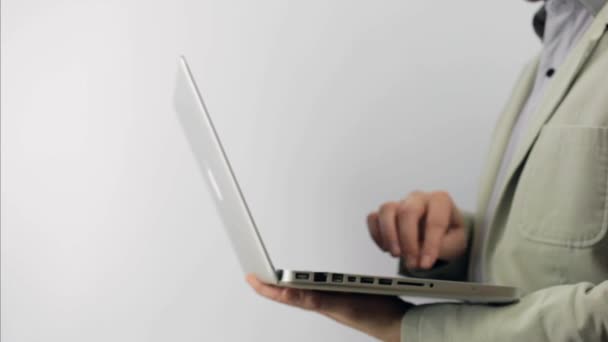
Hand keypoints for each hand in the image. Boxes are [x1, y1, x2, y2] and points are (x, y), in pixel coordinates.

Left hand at [246, 275, 409, 341]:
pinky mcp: (342, 296)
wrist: (398, 323)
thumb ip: (317, 298)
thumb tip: (289, 292)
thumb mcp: (343, 305)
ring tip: (270, 278)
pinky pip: (316, 289)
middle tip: (253, 274)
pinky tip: (304, 282)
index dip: (266, 288)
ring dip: (284, 285)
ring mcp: (331, 300)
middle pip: (289, 293)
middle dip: (270, 285)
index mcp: (318, 302)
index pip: (285, 295)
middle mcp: (321, 301)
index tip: (250, 277)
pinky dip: (304, 284)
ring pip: (301, 292)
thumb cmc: (374, 317)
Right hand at [367, 191, 467, 269]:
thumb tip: (420, 256)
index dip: (429, 245)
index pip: (434, 221)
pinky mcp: (386, 212)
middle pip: (407, 212)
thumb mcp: (456, 242)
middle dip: (408, 241)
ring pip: (386, 210)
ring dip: (389, 236)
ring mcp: (400, 202)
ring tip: (396, 255)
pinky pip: (373, 218)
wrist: (442, 230)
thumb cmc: (450, 234)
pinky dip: (376, 235)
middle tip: (411, 263)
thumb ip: (440, 248)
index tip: (425, 264)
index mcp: (440, 200)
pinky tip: (386, 248)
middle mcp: (419, 198)